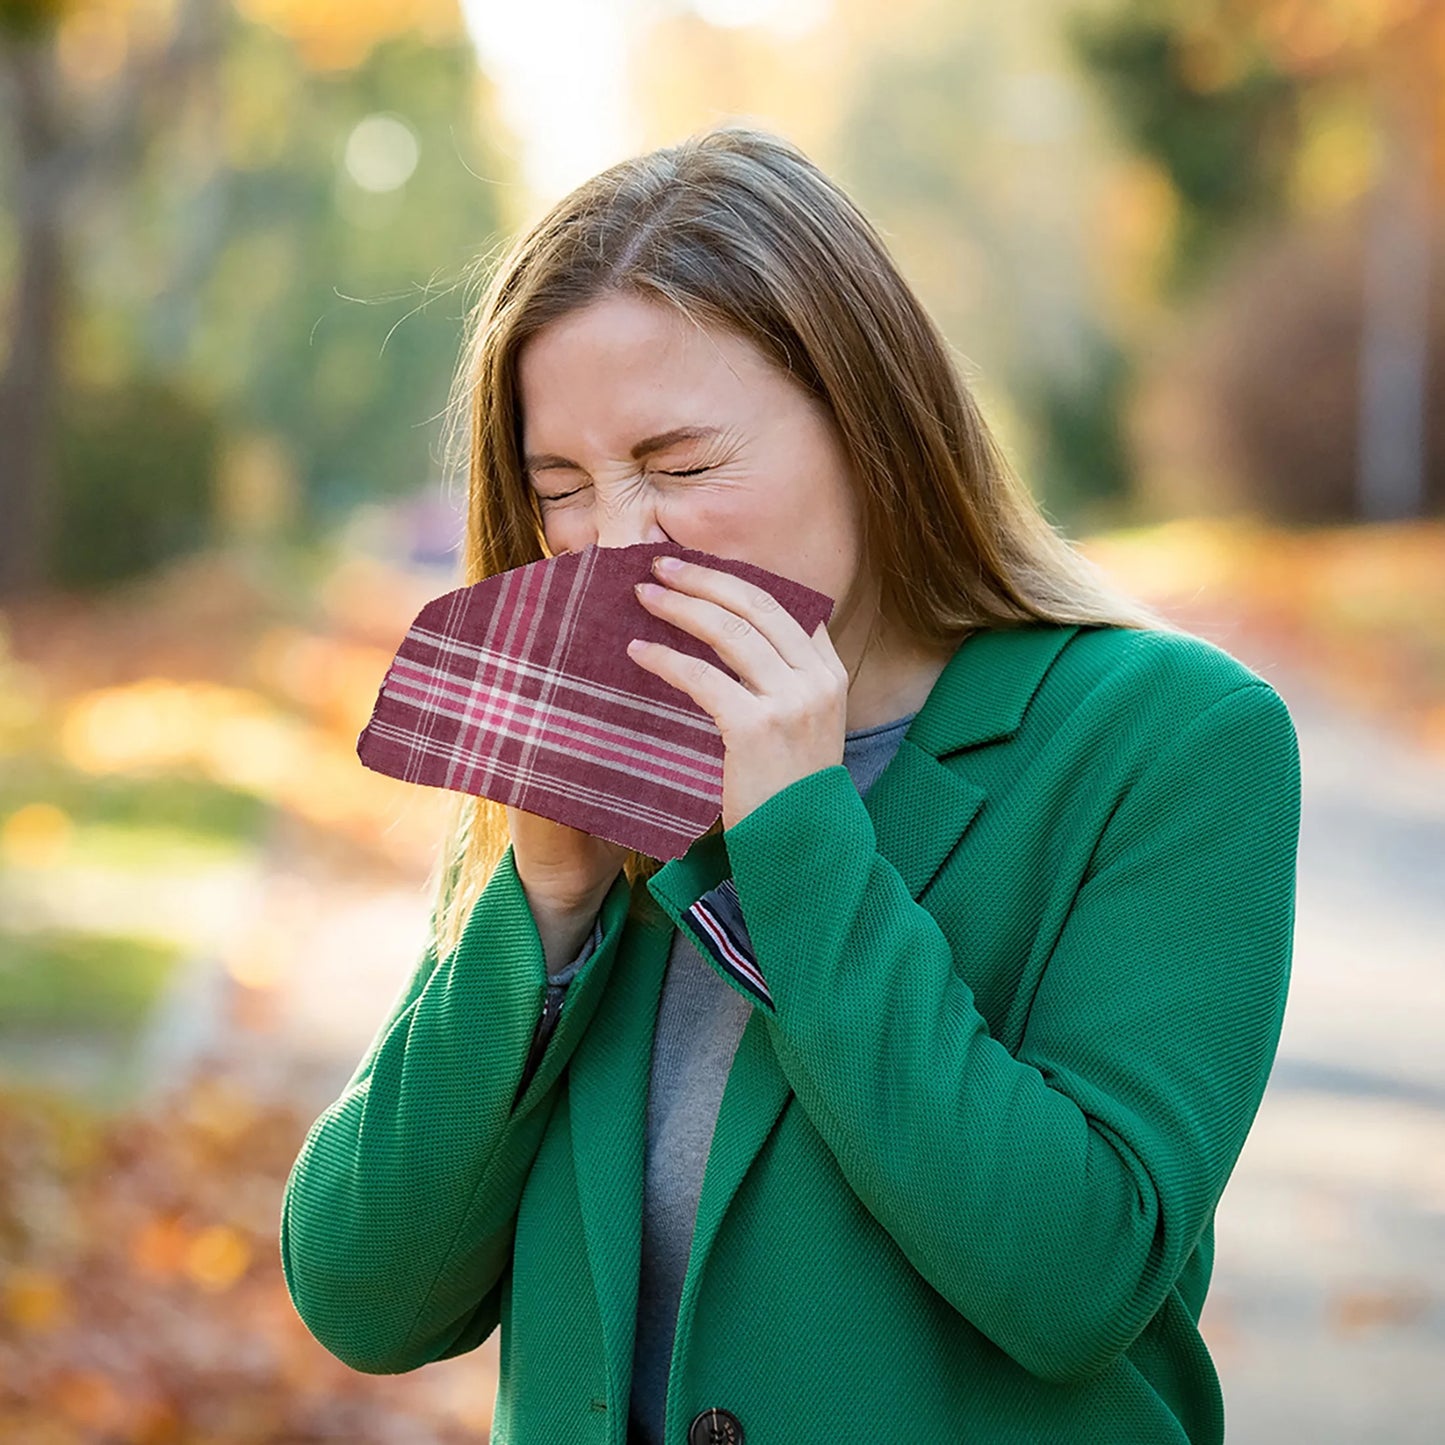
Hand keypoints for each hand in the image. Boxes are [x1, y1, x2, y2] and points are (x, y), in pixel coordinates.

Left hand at [628, 555, 847, 831]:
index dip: (735, 578)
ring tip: (644, 595)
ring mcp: (791, 702)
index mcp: (830, 672)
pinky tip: (638, 652)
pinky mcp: (756, 728)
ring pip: (729, 631)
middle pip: (755, 604)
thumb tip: (724, 637)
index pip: (783, 604)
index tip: (697, 566)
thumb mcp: (802, 725)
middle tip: (660, 565)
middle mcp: (817, 679)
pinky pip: (702, 677)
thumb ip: (780, 681)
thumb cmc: (788, 788)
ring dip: (681, 606)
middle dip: (704, 577)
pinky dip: (666, 658)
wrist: (802, 846)